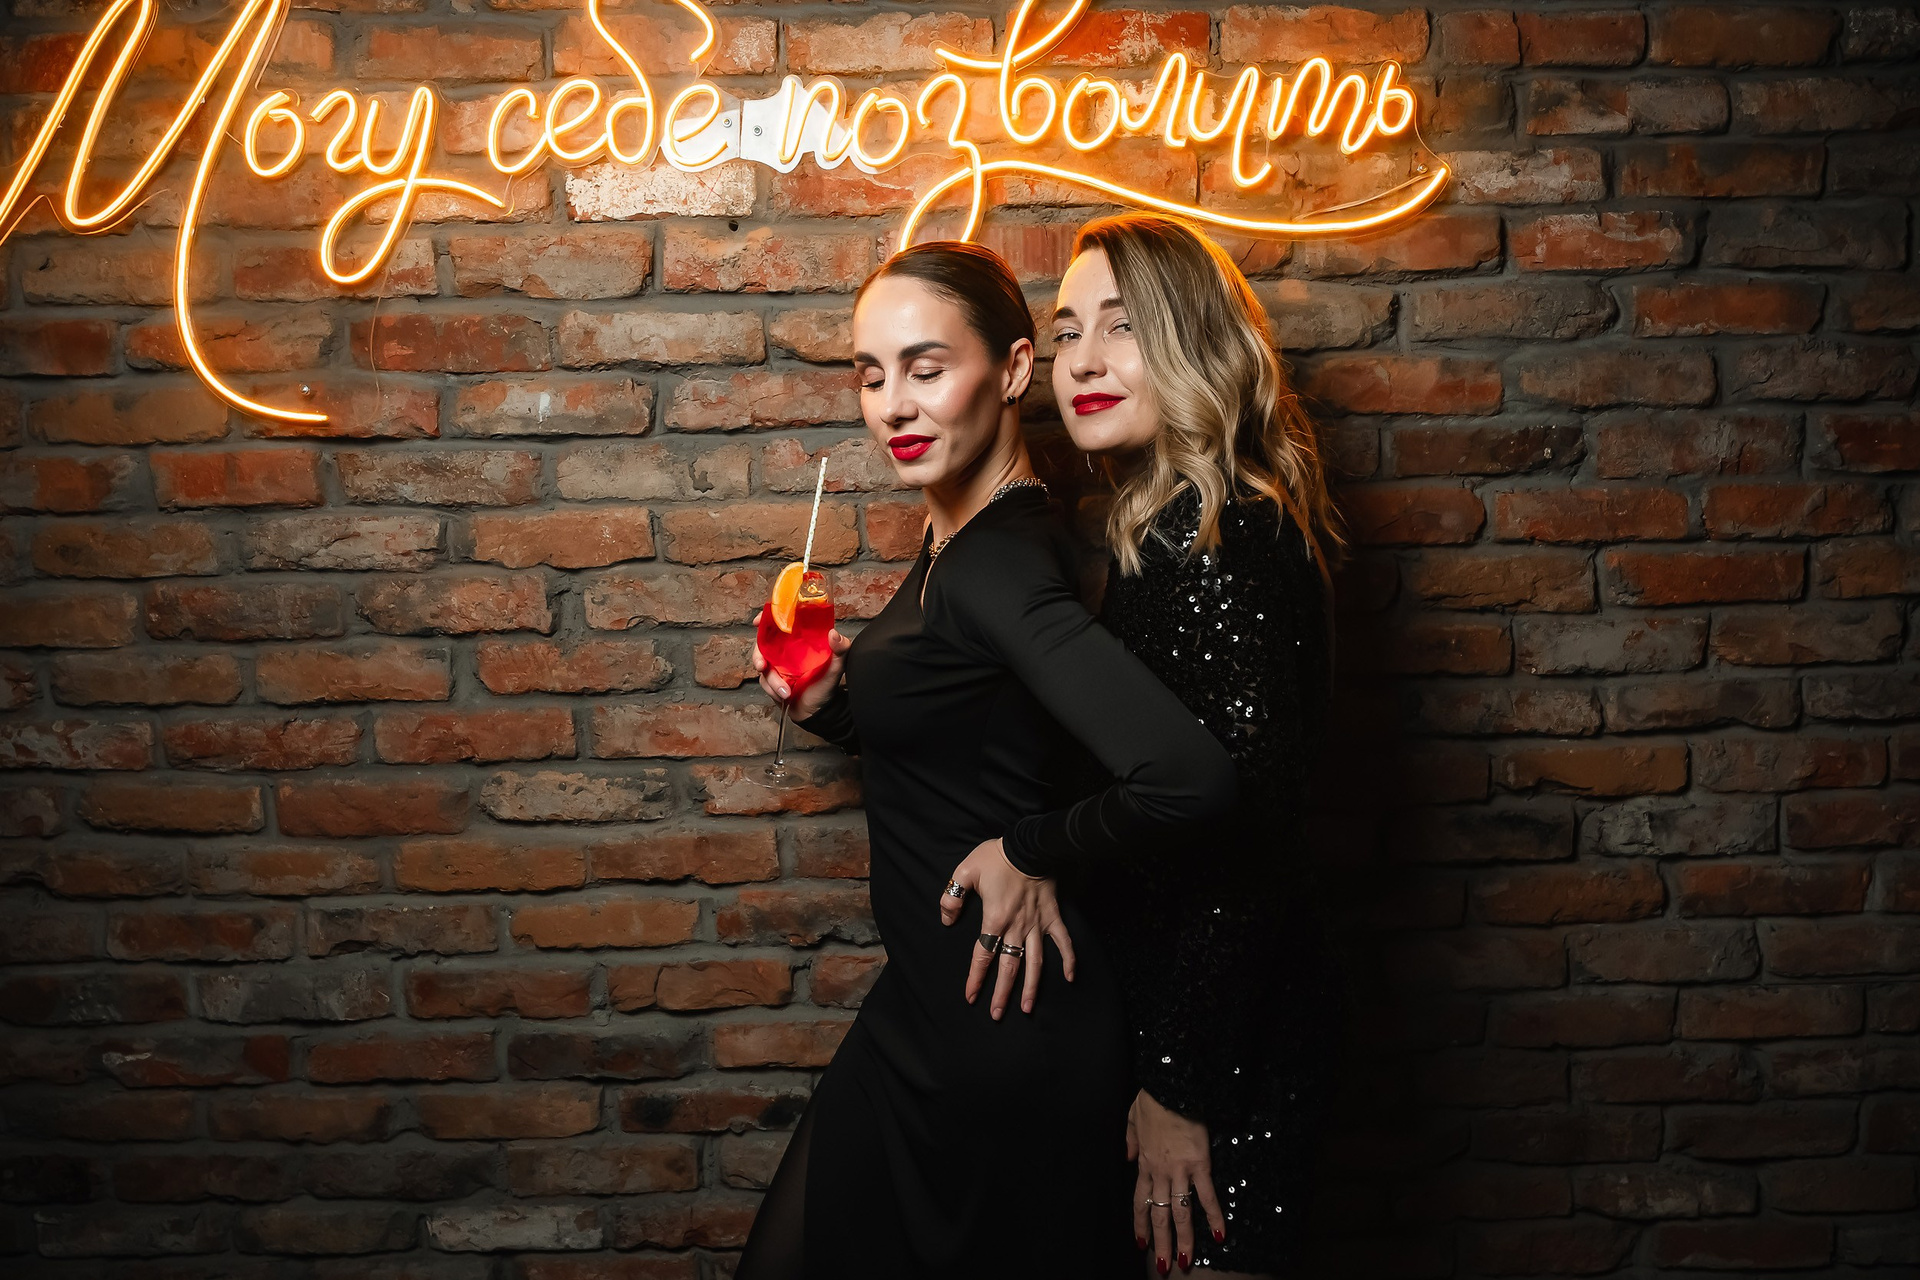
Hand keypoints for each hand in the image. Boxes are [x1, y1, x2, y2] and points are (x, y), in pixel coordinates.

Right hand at [751, 612, 850, 722]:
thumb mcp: (837, 666)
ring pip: (762, 665)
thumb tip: (833, 634)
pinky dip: (772, 689)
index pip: (781, 624)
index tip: (758, 621)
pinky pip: (764, 681)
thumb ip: (840, 649)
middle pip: (762, 644)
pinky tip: (784, 695)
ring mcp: (776, 664)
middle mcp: (785, 650)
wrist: (817, 711)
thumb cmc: (827, 685)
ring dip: (771, 680)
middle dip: (758, 655)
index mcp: (799, 640)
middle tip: (762, 666)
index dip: (767, 619)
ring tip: (785, 692)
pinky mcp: (771, 679)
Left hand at [938, 838, 1075, 1017]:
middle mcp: (1017, 927)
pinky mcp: (1053, 916)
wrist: (1030, 844)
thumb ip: (952, 897)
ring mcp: (1037, 924)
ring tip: (1028, 1009)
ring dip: (1032, 987)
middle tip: (997, 1015)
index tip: (971, 997)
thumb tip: (946, 920)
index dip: (976, 978)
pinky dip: (1068, 959)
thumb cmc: (996, 857)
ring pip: (1035, 962)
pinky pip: (1063, 942)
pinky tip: (1070, 978)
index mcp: (995, 919)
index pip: (982, 955)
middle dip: (1002, 993)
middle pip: (1008, 967)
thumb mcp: (965, 871)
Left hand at [1128, 1089, 1222, 1273]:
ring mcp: (1179, 1170)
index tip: (1140, 1243)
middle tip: (1164, 1266)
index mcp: (1143, 1162)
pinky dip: (1213, 1216)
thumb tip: (1126, 1156)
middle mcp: (1159, 1172)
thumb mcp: (1131, 1117)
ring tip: (1184, 1261)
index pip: (1139, 1202)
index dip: (1140, 1224)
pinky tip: (1219, 1235)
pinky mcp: (1200, 1164)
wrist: (1172, 1086)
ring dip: (1183, 1240)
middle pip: (1159, 1215)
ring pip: (1180, 1212)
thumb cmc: (1154, 1098)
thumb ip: (1129, 1139)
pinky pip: (1207, 1195)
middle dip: (1160, 1243)